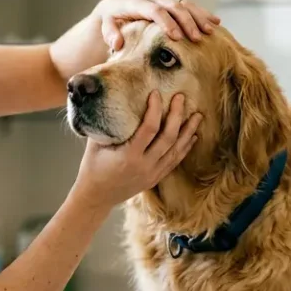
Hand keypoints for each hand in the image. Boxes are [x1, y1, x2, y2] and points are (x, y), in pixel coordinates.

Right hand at [72, 91, 201, 209]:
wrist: (96, 197)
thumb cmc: (93, 168)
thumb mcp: (94, 144)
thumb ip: (105, 124)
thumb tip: (106, 98)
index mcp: (128, 156)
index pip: (149, 128)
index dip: (155, 109)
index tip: (156, 94)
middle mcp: (144, 165)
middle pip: (168, 137)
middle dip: (177, 115)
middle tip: (181, 98)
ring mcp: (152, 174)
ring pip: (176, 150)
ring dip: (188, 132)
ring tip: (198, 116)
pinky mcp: (155, 178)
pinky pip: (175, 162)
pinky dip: (185, 148)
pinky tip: (192, 137)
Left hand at [92, 0, 221, 50]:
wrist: (116, 5)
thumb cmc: (110, 20)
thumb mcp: (105, 25)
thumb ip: (109, 33)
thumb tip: (117, 43)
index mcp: (137, 3)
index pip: (154, 10)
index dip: (166, 22)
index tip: (176, 37)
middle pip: (173, 7)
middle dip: (186, 22)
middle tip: (196, 38)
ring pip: (184, 4)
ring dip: (198, 17)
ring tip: (211, 31)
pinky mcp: (170, 3)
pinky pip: (189, 6)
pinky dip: (202, 13)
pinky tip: (215, 23)